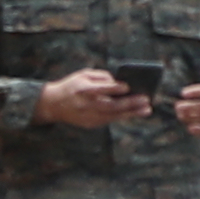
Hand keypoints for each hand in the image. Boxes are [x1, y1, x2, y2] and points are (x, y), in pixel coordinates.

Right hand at [36, 69, 152, 128]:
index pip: (101, 89)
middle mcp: (87, 105)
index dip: (114, 88)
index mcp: (83, 89)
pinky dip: (122, 117)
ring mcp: (88, 116)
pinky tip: (134, 113)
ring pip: (113, 116)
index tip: (128, 86)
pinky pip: (109, 120)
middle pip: (111, 105)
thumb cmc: (71, 86)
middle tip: (145, 100)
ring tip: (146, 110)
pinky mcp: (90, 124)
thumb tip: (118, 82)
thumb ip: (101, 77)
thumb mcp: (83, 74)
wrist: (53, 105)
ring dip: (131, 113)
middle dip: (130, 103)